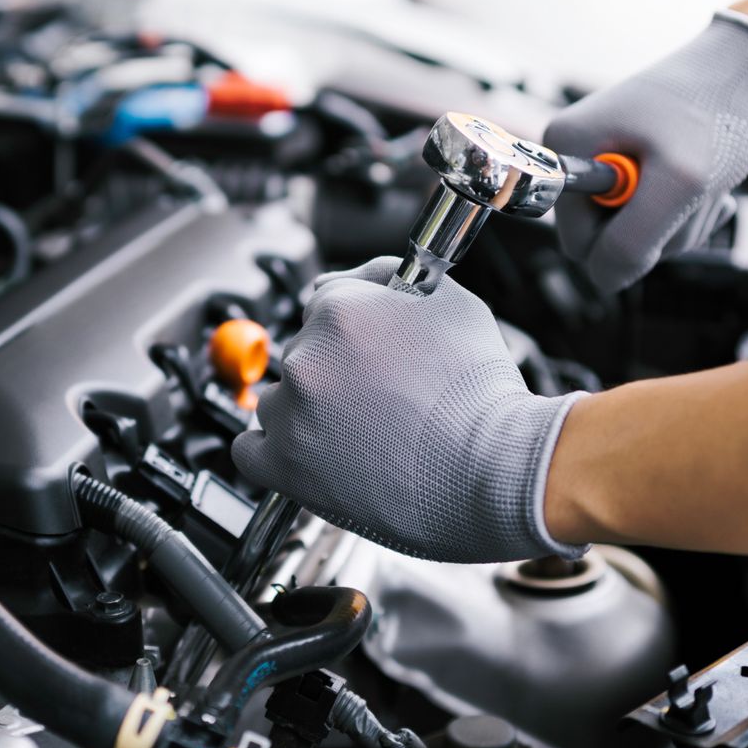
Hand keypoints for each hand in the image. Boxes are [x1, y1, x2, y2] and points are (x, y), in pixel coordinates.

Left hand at [231, 257, 584, 562]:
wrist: (496, 470)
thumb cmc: (483, 395)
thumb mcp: (452, 303)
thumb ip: (387, 277)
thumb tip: (351, 277)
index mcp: (338, 308)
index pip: (324, 305)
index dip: (353, 332)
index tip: (369, 355)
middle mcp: (305, 356)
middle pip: (303, 353)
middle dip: (336, 371)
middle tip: (379, 398)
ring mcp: (290, 414)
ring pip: (280, 400)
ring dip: (309, 412)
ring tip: (363, 434)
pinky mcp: (284, 466)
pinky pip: (251, 450)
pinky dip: (277, 451)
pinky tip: (315, 454)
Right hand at [545, 11, 747, 293]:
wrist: (746, 69)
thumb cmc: (715, 113)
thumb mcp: (680, 184)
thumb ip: (633, 241)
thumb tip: (605, 280)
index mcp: (565, 152)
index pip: (577, 244)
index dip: (625, 240)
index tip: (663, 202)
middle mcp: (576, 158)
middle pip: (607, 242)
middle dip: (658, 231)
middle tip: (692, 192)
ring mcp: (605, 166)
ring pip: (638, 235)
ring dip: (681, 221)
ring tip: (704, 181)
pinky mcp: (634, 171)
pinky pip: (656, 219)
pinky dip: (688, 211)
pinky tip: (707, 182)